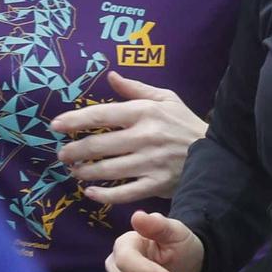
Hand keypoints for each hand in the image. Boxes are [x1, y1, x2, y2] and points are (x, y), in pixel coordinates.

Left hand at [51, 72, 206, 204]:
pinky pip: (123, 193)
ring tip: (75, 171)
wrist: (216, 152)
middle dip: (74, 151)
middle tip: (62, 155)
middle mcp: (145, 137)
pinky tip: (90, 192)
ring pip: (107, 171)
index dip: (75, 121)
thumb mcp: (166, 98)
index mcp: (145, 112)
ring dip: (85, 172)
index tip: (55, 126)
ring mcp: (150, 162)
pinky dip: (103, 195)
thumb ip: (135, 89)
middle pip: (99, 146)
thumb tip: (110, 76)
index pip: (102, 115)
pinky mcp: (156, 184)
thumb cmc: (184, 123)